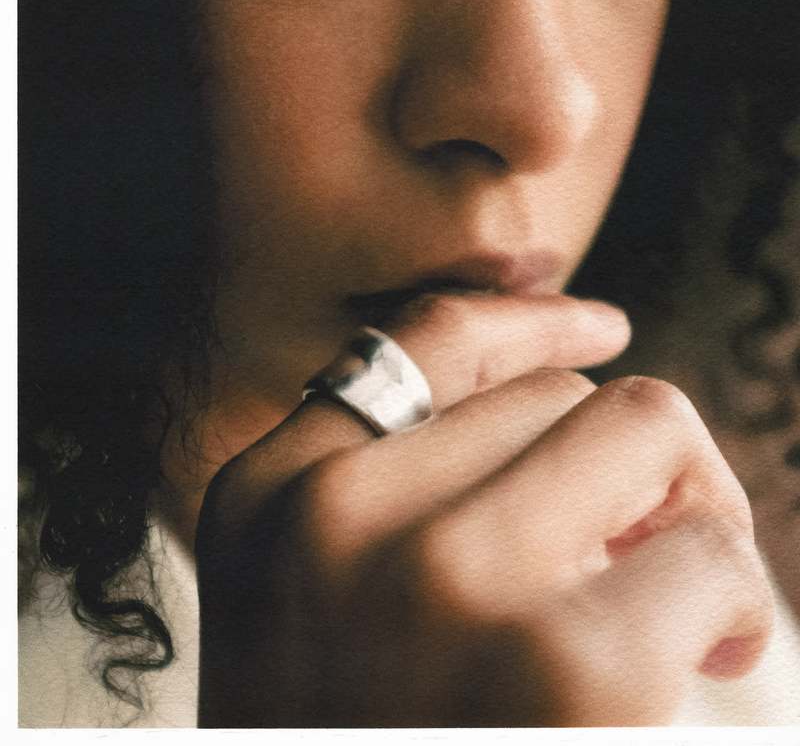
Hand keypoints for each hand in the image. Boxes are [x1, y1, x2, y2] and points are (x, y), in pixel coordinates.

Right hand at [195, 294, 772, 726]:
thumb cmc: (371, 739)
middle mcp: (336, 521)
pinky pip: (710, 549)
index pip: (422, 342)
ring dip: (685, 505)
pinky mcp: (570, 671)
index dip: (525, 322)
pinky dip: (728, 599)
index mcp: (270, 501)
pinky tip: (704, 664)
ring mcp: (444, 583)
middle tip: (644, 557)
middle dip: (622, 462)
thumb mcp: (324, 606)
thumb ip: (399, 491)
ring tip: (679, 605)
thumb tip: (558, 373)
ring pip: (639, 422)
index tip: (600, 326)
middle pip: (556, 393)